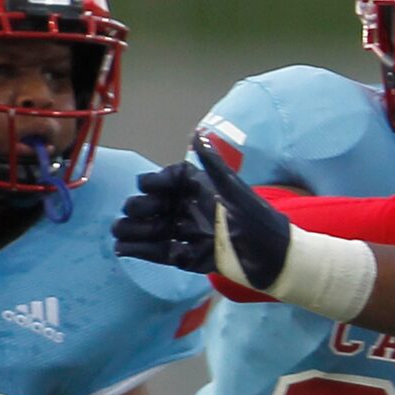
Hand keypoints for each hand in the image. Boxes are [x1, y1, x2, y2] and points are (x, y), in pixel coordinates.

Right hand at [112, 142, 293, 290]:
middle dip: (141, 208)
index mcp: (204, 192)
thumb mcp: (235, 191)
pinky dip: (144, 252)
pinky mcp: (193, 258)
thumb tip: (198, 134)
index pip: (173, 181)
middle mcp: (195, 211)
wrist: (277, 260)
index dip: (157, 182)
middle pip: (160, 207)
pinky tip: (123, 251)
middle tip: (129, 212)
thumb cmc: (259, 221)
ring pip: (157, 230)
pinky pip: (164, 253)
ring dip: (136, 231)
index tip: (145, 185)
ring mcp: (193, 234)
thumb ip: (214, 165)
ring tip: (117, 233)